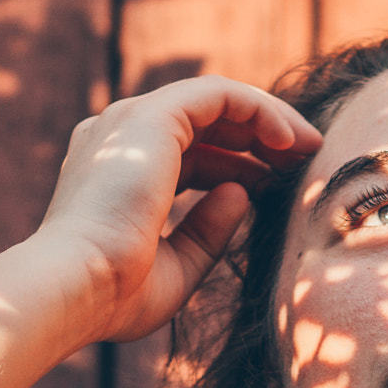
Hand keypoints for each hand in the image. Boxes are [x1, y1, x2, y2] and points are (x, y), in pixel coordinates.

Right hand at [36, 76, 321, 343]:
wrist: (76, 288)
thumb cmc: (116, 292)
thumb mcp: (178, 265)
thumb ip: (208, 229)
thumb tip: (243, 192)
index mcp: (117, 172)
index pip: (190, 155)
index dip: (240, 166)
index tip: (281, 187)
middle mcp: (119, 139)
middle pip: (205, 123)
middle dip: (260, 139)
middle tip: (307, 162)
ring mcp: (131, 122)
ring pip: (216, 100)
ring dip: (268, 120)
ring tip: (310, 149)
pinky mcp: (152, 117)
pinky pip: (220, 95)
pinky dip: (260, 110)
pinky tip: (289, 141)